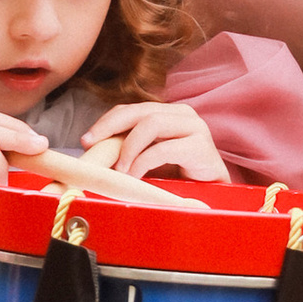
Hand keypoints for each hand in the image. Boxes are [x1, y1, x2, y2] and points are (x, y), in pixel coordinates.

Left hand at [79, 97, 227, 181]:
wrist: (216, 193)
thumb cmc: (180, 176)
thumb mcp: (150, 159)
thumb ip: (130, 150)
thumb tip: (95, 154)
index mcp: (168, 113)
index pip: (132, 109)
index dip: (107, 121)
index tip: (87, 139)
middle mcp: (182, 114)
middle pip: (139, 110)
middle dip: (110, 126)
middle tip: (92, 144)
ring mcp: (195, 127)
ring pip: (152, 123)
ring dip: (128, 147)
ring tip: (119, 169)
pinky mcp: (201, 146)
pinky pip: (164, 148)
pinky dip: (143, 162)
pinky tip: (135, 176)